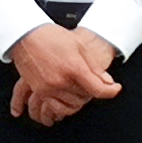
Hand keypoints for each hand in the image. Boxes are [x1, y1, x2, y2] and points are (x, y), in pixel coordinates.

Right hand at [9, 23, 124, 125]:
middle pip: (85, 98)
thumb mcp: (79, 46)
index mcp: (74, 68)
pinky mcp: (38, 91)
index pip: (98, 89)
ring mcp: (48, 88)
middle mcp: (60, 81)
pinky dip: (64, 105)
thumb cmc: (51, 36)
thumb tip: (107, 81)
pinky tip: (67, 97)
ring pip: (71, 105)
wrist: (26, 35)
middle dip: (92, 93)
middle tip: (93, 84)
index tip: (115, 89)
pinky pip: (54, 107)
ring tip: (80, 89)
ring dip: (79, 100)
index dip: (110, 91)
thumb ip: (94, 67)